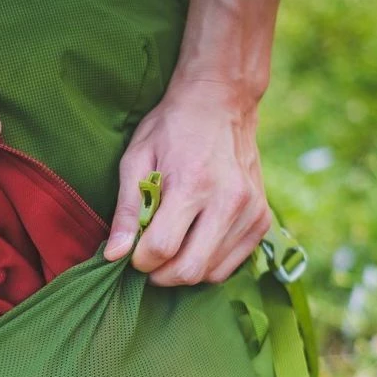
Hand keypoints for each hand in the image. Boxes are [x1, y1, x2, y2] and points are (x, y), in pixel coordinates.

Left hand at [104, 78, 270, 285]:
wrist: (222, 102)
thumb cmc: (171, 129)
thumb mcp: (136, 160)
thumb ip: (127, 211)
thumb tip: (114, 254)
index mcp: (192, 184)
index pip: (161, 249)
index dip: (139, 259)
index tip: (131, 251)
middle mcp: (228, 201)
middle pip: (188, 270)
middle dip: (159, 274)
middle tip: (147, 257)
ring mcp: (250, 212)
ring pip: (210, 274)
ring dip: (182, 270)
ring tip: (170, 246)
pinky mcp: (262, 220)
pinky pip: (229, 267)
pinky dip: (206, 265)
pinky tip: (193, 243)